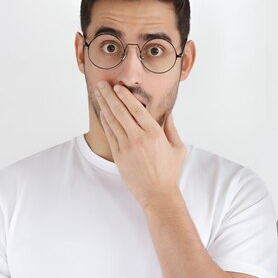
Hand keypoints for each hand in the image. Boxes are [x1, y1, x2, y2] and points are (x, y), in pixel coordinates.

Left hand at [94, 81, 185, 206]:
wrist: (157, 194)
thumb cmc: (169, 172)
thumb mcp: (178, 148)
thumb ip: (171, 129)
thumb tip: (168, 114)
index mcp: (154, 134)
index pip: (137, 110)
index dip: (126, 97)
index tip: (119, 87)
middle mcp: (139, 138)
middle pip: (121, 112)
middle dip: (110, 96)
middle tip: (103, 84)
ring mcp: (127, 147)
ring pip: (113, 121)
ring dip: (105, 106)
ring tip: (99, 94)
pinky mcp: (119, 156)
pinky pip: (110, 134)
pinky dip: (105, 122)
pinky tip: (103, 112)